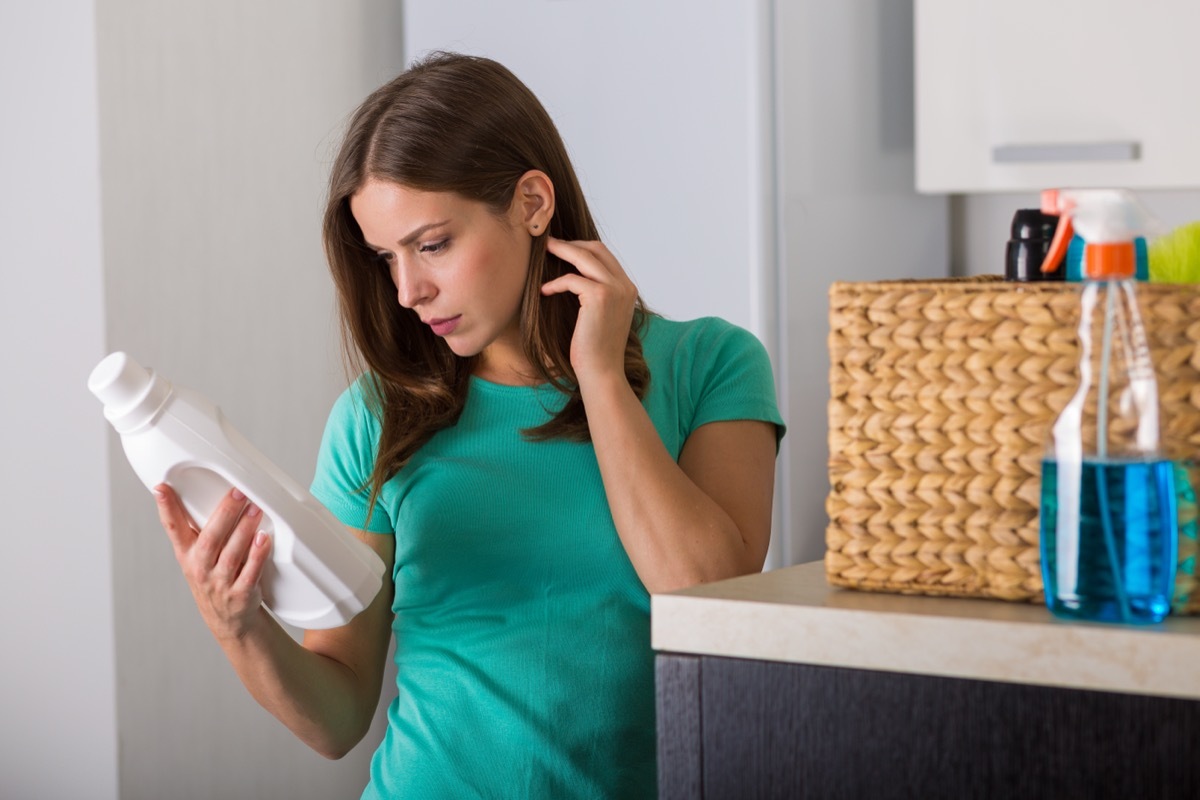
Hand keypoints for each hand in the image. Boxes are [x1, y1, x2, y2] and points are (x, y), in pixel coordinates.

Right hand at [154, 484, 272, 641]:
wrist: (228, 619)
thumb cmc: (212, 579)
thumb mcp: (195, 557)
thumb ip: (195, 529)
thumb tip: (192, 492)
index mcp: (187, 555)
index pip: (173, 529)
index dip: (166, 508)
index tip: (161, 488)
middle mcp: (200, 568)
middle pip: (210, 538)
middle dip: (225, 513)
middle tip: (238, 492)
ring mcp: (220, 583)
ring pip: (232, 554)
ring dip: (244, 530)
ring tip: (255, 509)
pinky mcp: (240, 593)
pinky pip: (250, 572)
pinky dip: (257, 554)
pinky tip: (264, 538)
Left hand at [540, 238, 637, 386]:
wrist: (602, 372)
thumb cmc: (596, 350)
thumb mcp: (601, 317)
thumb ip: (596, 294)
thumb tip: (573, 277)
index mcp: (627, 289)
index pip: (605, 255)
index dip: (582, 246)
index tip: (562, 247)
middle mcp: (625, 286)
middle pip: (596, 248)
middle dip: (571, 243)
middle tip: (548, 242)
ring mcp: (615, 290)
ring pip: (584, 256)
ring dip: (561, 250)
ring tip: (543, 251)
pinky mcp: (600, 297)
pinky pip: (572, 279)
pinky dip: (555, 283)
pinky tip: (544, 291)